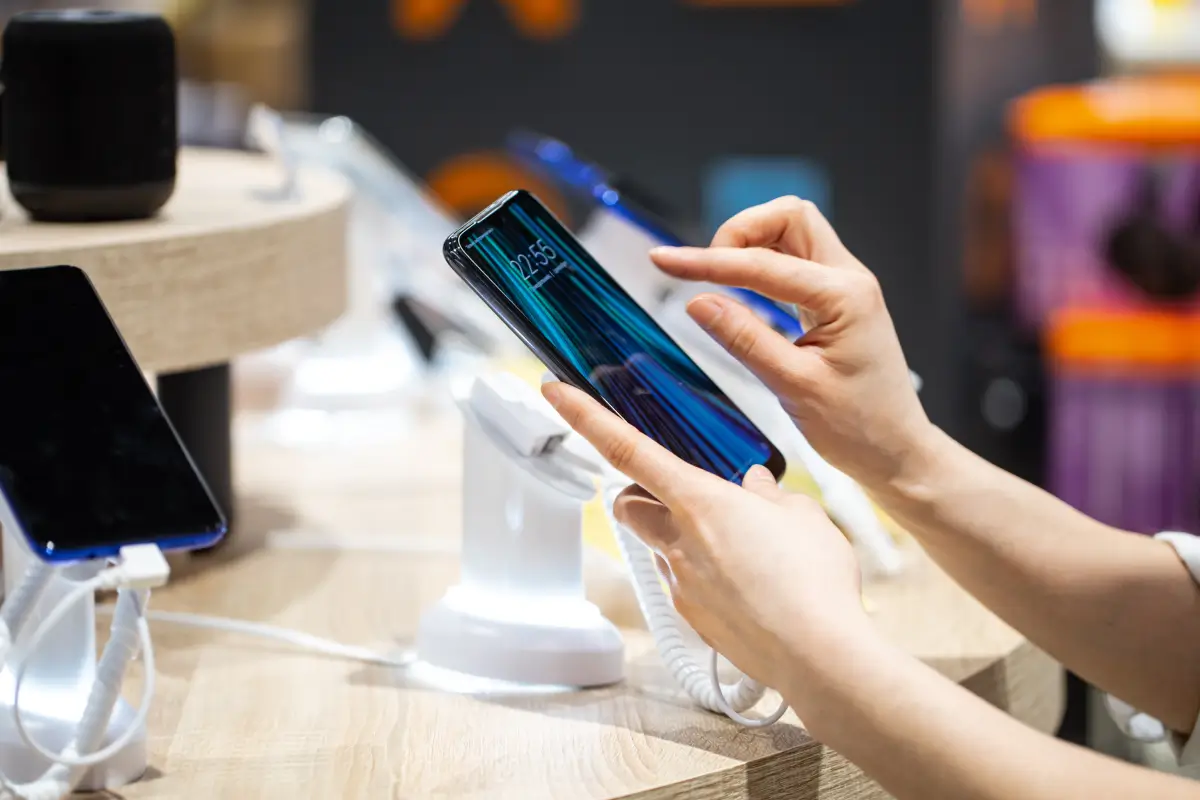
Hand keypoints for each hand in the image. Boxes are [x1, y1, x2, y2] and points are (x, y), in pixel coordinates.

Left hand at [542, 381, 872, 694]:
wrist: (818, 655)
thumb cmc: (814, 581)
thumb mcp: (802, 516)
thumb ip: (771, 496)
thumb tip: (756, 488)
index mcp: (699, 501)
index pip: (626, 449)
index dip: (584, 416)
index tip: (554, 391)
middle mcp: (678, 542)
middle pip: (627, 505)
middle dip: (638, 494)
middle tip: (678, 493)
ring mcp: (681, 585)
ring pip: (660, 547)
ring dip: (682, 537)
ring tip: (739, 547)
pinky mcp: (693, 619)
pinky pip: (686, 586)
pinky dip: (706, 577)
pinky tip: (749, 586)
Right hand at [649, 196, 933, 491]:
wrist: (895, 451)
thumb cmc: (858, 427)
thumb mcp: (793, 386)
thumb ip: (744, 339)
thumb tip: (698, 302)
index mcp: (846, 297)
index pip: (762, 264)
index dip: (707, 261)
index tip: (664, 260)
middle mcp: (849, 280)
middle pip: (788, 216)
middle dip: (739, 231)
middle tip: (705, 269)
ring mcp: (844, 286)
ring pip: (790, 232)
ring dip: (750, 244)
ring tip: (718, 279)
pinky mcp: (834, 300)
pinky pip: (794, 261)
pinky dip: (761, 265)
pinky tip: (739, 290)